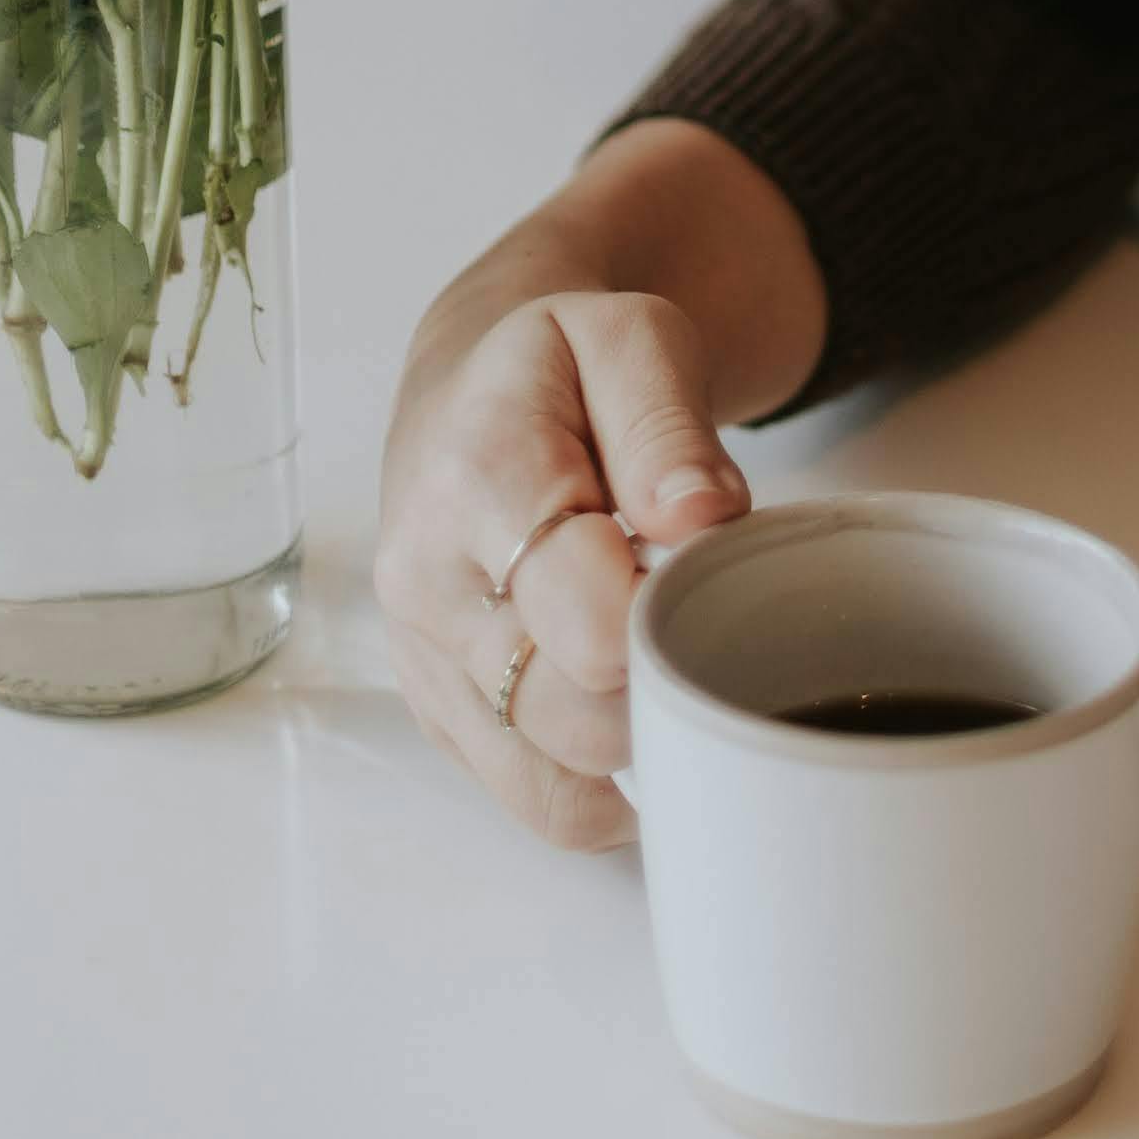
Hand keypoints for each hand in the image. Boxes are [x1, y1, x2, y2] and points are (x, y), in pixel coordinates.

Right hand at [375, 233, 749, 848]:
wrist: (466, 387)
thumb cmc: (561, 366)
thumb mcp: (631, 339)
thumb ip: (670, 428)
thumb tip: (702, 521)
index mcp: (478, 476)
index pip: (592, 622)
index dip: (677, 618)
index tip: (714, 573)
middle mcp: (427, 580)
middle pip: (577, 716)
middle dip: (666, 683)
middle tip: (704, 616)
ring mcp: (424, 658)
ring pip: (555, 780)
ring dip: (639, 746)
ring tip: (671, 663)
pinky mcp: (435, 709)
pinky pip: (533, 799)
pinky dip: (603, 787)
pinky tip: (640, 721)